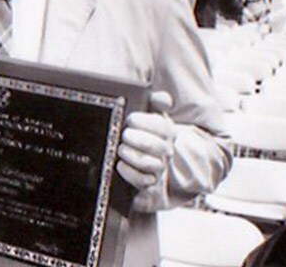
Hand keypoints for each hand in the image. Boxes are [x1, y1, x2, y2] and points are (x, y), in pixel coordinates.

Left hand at [116, 91, 175, 207]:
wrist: (141, 165)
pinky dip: (131, 173)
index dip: (144, 121)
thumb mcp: (147, 115)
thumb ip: (155, 102)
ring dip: (133, 156)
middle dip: (136, 139)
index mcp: (166, 132)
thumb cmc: (142, 134)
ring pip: (152, 165)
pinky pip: (145, 183)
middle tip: (124, 135)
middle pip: (156, 146)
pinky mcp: (150, 186)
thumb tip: (163, 99)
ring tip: (120, 149)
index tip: (129, 119)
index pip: (162, 126)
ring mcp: (159, 169)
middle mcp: (165, 151)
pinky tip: (120, 165)